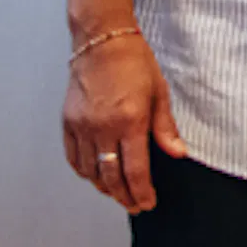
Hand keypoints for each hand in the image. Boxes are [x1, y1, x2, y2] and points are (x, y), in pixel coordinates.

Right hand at [60, 31, 185, 212]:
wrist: (102, 41)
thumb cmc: (134, 62)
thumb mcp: (159, 92)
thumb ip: (166, 127)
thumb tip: (178, 153)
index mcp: (130, 121)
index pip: (135, 170)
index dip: (141, 192)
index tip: (147, 203)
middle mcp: (102, 128)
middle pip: (111, 176)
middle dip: (124, 196)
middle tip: (134, 205)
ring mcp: (82, 126)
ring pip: (89, 171)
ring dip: (103, 186)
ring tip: (117, 193)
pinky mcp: (68, 122)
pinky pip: (73, 157)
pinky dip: (84, 171)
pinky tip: (94, 175)